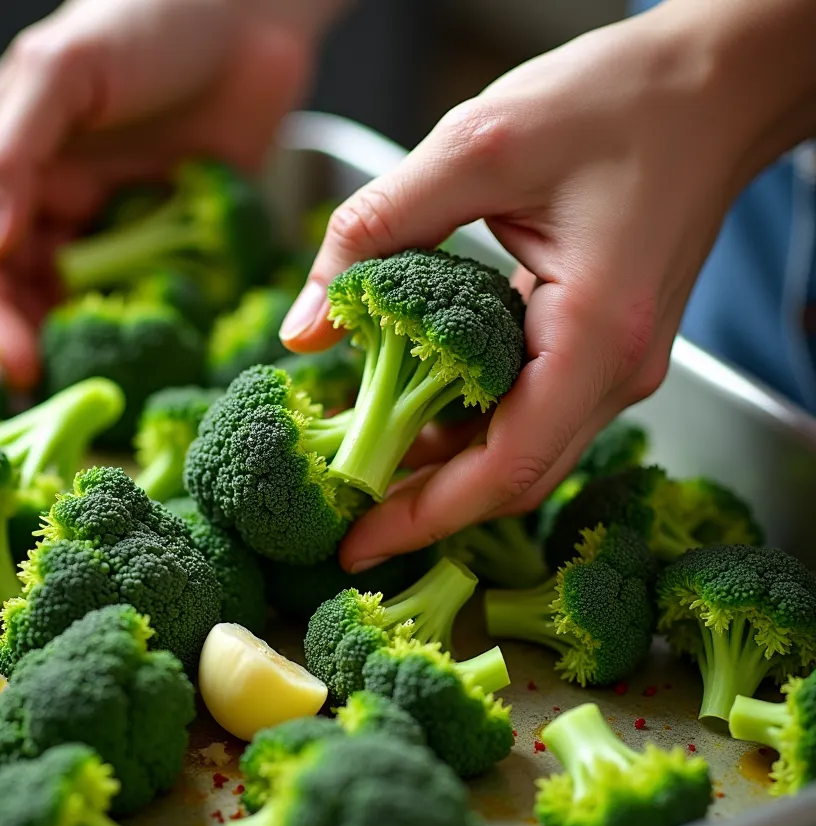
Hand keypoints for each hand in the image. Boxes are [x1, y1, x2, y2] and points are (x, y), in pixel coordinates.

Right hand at [0, 0, 331, 388]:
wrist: (247, 10)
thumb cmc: (146, 16)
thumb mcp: (62, 71)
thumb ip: (12, 153)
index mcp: (13, 167)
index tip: (17, 366)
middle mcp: (59, 204)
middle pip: (30, 297)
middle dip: (38, 346)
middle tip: (61, 391)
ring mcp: (118, 225)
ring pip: (89, 305)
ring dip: (92, 346)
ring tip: (111, 385)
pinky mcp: (176, 237)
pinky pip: (154, 293)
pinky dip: (153, 324)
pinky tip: (163, 349)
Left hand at [280, 0, 815, 571]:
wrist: (717, 85)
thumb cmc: (618, 99)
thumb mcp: (475, 146)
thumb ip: (375, 231)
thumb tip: (304, 329)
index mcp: (597, 334)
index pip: (506, 468)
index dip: (424, 518)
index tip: (355, 546)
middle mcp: (617, 369)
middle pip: (512, 477)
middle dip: (423, 506)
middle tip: (342, 515)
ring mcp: (617, 366)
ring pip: (520, 452)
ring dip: (441, 466)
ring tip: (360, 463)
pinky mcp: (605, 349)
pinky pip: (530, 413)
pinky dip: (468, 425)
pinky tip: (410, 411)